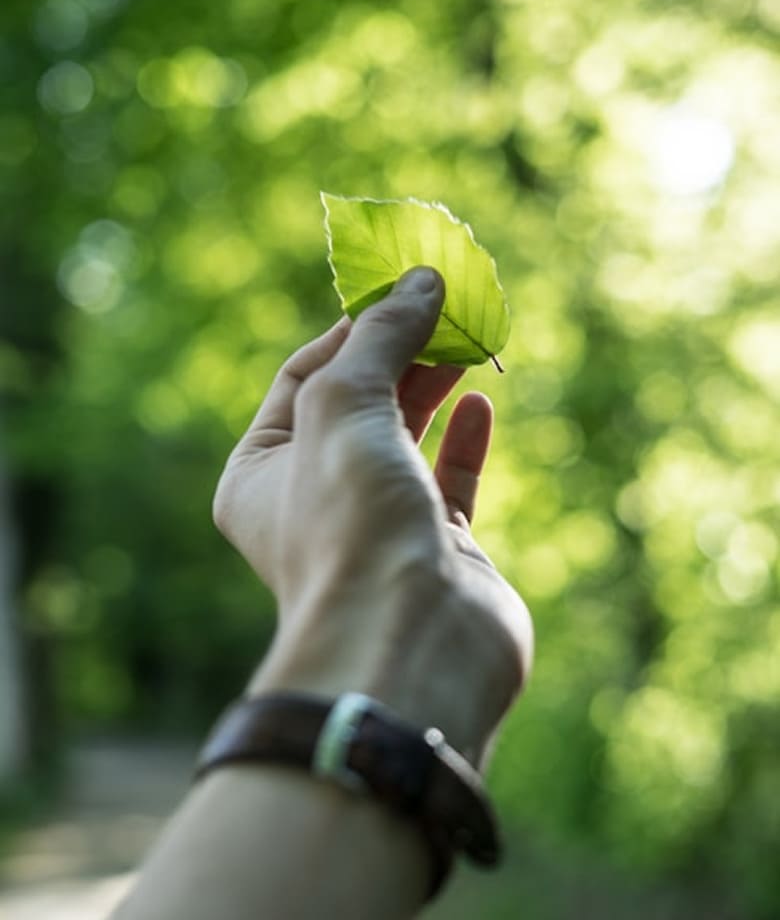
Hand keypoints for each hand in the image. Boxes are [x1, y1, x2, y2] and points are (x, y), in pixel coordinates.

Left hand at [213, 268, 532, 764]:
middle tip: (444, 308)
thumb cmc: (350, 519)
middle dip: (398, 352)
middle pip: (358, 403)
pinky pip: (449, 480)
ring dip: (433, 387)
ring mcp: (377, 525)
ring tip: (466, 340)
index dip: (349, 329)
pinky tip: (481, 402)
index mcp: (259, 473)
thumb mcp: (345, 404)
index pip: (301, 377)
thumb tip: (423, 279)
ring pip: (406, 438)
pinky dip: (464, 439)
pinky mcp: (437, 548)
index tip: (398, 290)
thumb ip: (381, 336)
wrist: (411, 639)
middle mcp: (312, 500)